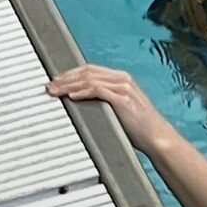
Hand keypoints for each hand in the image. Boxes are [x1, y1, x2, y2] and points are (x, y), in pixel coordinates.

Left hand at [47, 64, 177, 156]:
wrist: (157, 137)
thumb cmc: (140, 128)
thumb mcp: (122, 109)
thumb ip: (106, 101)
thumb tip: (84, 104)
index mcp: (121, 79)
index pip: (91, 70)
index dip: (71, 74)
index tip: (57, 81)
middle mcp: (122, 79)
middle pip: (87, 72)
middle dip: (65, 78)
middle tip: (49, 86)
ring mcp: (123, 88)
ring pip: (89, 79)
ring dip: (69, 85)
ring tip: (55, 91)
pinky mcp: (123, 99)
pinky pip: (98, 90)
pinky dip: (83, 92)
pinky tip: (72, 96)